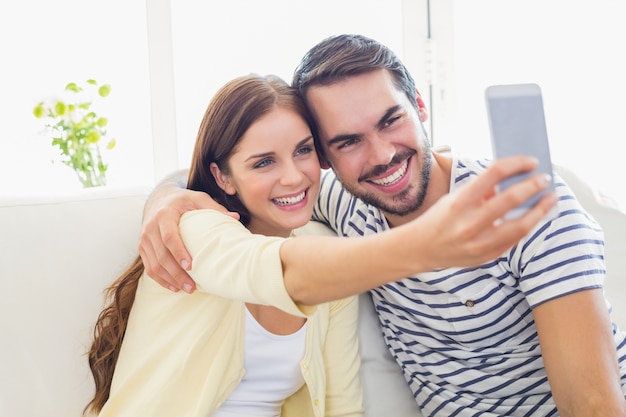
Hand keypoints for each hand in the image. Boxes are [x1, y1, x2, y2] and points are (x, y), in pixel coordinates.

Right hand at [138, 176, 238, 292]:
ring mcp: (144, 239)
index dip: (179, 252)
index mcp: (164, 214)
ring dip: (169, 280)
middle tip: (192, 286)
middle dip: (176, 273)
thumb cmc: (182, 200)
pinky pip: (149, 267)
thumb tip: (236, 217)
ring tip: (186, 289)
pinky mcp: (142, 247)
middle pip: (161, 255)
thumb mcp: (198, 198)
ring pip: (154, 265)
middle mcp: (150, 227)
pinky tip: (174, 287)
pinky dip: (161, 279)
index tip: (191, 266)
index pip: (169, 237)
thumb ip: (215, 208)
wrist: (158, 198)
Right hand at [417, 155, 556, 269]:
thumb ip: (482, 192)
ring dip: (540, 210)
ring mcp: (479, 243)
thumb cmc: (438, 219)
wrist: (420, 249)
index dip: (516, 164)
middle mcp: (469, 223)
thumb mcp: (454, 198)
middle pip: (512, 199)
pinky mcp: (486, 256)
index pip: (495, 173)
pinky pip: (514, 240)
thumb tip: (513, 181)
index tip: (530, 161)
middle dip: (533, 185)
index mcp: (460, 201)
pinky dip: (527, 226)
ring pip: (521, 225)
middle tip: (545, 179)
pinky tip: (534, 217)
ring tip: (550, 199)